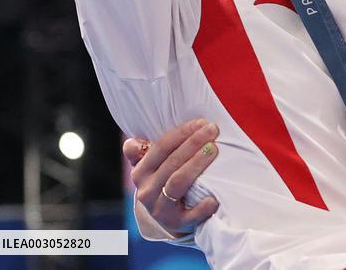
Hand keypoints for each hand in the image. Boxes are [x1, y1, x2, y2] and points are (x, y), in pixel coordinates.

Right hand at [124, 118, 220, 236]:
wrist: (169, 216)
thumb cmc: (165, 181)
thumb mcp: (152, 166)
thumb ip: (142, 152)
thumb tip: (131, 143)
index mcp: (140, 173)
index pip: (160, 148)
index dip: (181, 134)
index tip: (201, 122)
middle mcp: (147, 191)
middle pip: (171, 163)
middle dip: (193, 144)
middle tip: (212, 130)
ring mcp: (161, 209)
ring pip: (178, 183)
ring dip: (197, 164)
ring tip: (213, 150)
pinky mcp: (177, 223)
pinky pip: (190, 216)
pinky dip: (202, 207)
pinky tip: (213, 198)